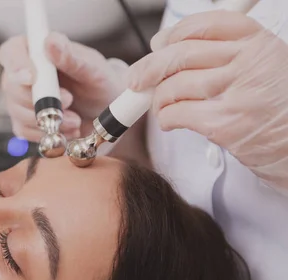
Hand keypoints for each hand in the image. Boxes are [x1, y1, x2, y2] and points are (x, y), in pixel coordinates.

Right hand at [0, 32, 127, 141]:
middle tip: (69, 100)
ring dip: (48, 119)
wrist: (104, 110)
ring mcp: (20, 100)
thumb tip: (50, 41)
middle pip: (11, 87)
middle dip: (40, 98)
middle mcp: (22, 75)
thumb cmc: (99, 82)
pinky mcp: (24, 123)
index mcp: (35, 51)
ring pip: (17, 111)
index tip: (32, 78)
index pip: (11, 52)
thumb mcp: (92, 68)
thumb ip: (71, 57)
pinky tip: (67, 129)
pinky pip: (25, 131)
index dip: (16, 64)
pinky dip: (47, 133)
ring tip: (76, 120)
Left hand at [128, 10, 287, 193]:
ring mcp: (238, 93)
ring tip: (161, 108)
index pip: (206, 25)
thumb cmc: (280, 110)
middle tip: (136, 81)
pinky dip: (165, 118)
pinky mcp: (226, 124)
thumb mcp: (265, 68)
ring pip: (174, 85)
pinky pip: (177, 113)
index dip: (174, 34)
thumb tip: (168, 48)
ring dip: (158, 99)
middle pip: (181, 54)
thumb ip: (229, 55)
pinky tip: (170, 122)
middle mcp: (249, 63)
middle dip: (149, 67)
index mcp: (259, 44)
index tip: (158, 45)